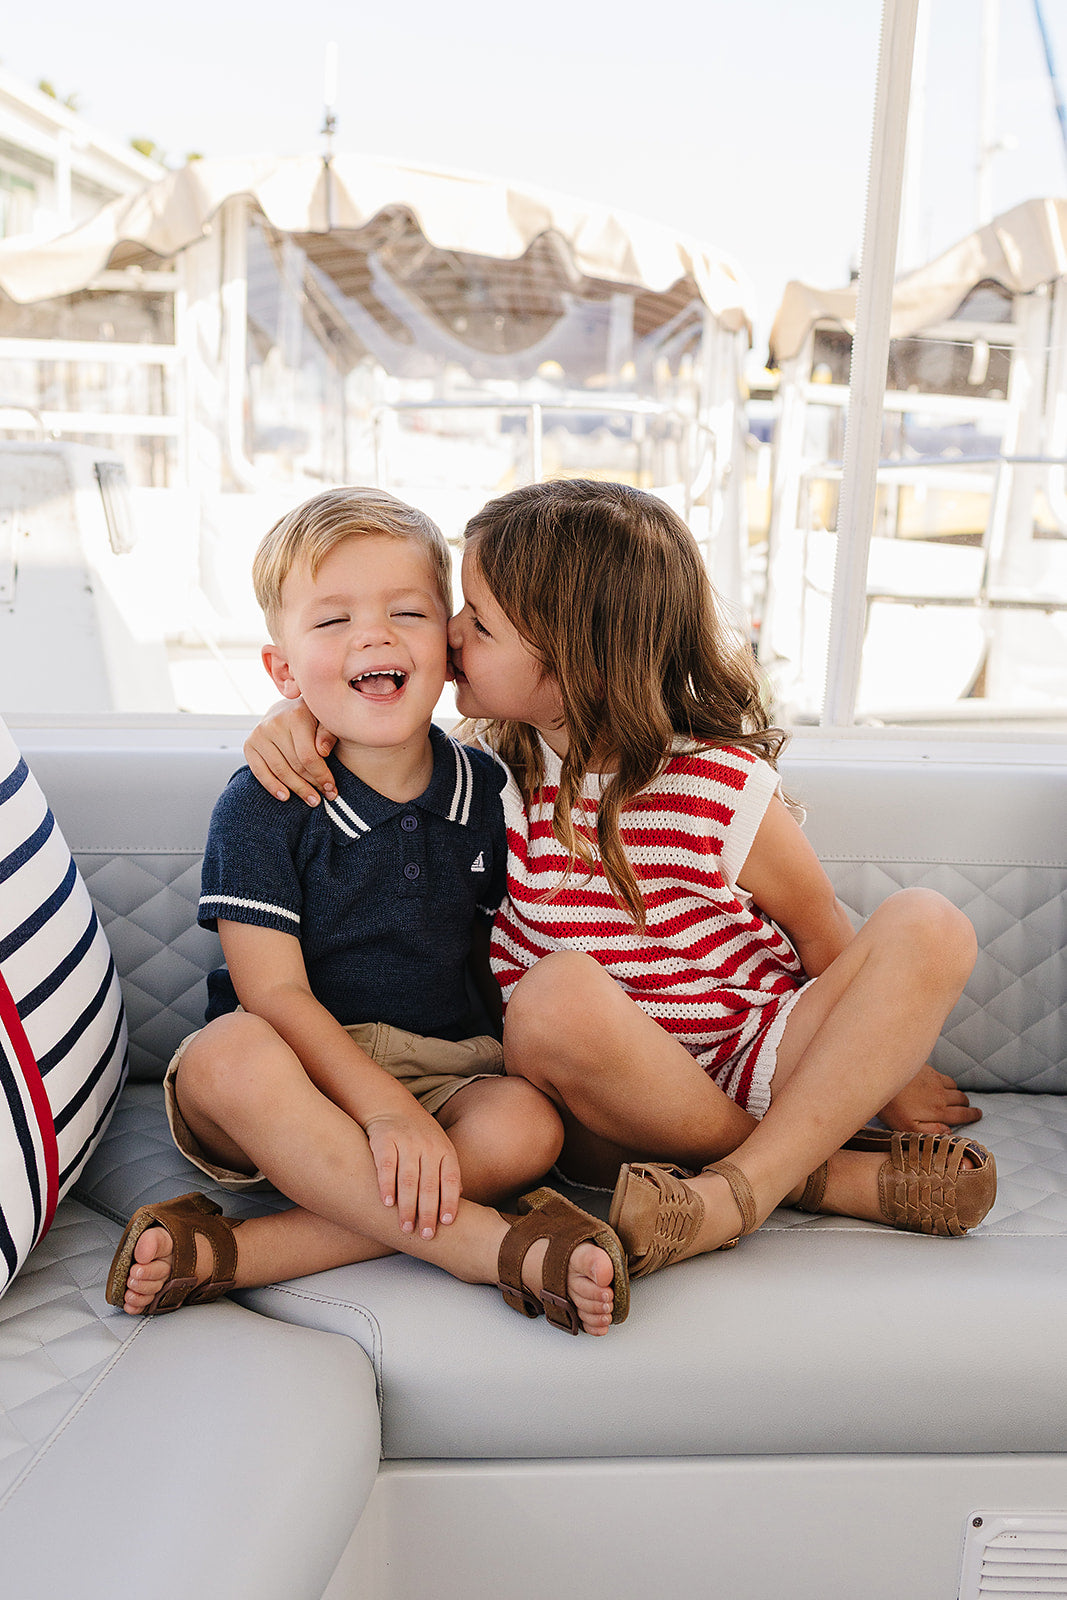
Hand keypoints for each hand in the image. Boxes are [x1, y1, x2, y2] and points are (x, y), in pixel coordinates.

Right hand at [243, 699, 336, 804]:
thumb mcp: (327, 722)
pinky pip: (260, 771)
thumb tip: (322, 751)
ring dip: (297, 789)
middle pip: (295, 765)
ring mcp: (259, 734)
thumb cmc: (312, 718)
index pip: (308, 756)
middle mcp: (274, 723)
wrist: (286, 709)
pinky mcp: (249, 745)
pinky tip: (285, 797)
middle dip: (312, 785)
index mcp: (296, 715)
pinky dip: (272, 786)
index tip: (332, 788)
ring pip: (280, 771)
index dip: (321, 775)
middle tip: (325, 797)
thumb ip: (328, 735)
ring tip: (311, 800)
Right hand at [364, 1110, 461, 1239]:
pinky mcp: (385, 1140)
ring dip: (407, 1206)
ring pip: (409, 1179)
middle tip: (426, 1235)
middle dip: (428, 1212)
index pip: (450, 1179)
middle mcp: (428, 1146)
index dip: (450, 1202)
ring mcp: (406, 1142)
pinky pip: (386, 1166)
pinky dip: (387, 1186)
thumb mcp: (440, 1148)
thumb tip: (459, 1197)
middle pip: (429, 1184)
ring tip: (406, 1227)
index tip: (446, 1223)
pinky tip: (387, 1203)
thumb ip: (447, 1172)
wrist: (392, 1107)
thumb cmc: (419, 1135)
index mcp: (445, 1150)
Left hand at [878, 1064, 981, 1136]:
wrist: (879, 1076)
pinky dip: (948, 1082)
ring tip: (957, 1098)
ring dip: (958, 1093)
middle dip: (967, 1105)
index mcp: (937, 1111)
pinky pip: (944, 1076)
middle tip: (969, 1108)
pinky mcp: (926, 1069)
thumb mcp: (908, 1127)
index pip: (961, 1114)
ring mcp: (933, 1080)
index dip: (972, 1115)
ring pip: (954, 1087)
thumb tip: (949, 1132)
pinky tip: (941, 1084)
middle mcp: (940, 1094)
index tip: (978, 1114)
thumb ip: (931, 1131)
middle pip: (961, 1099)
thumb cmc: (891, 1106)